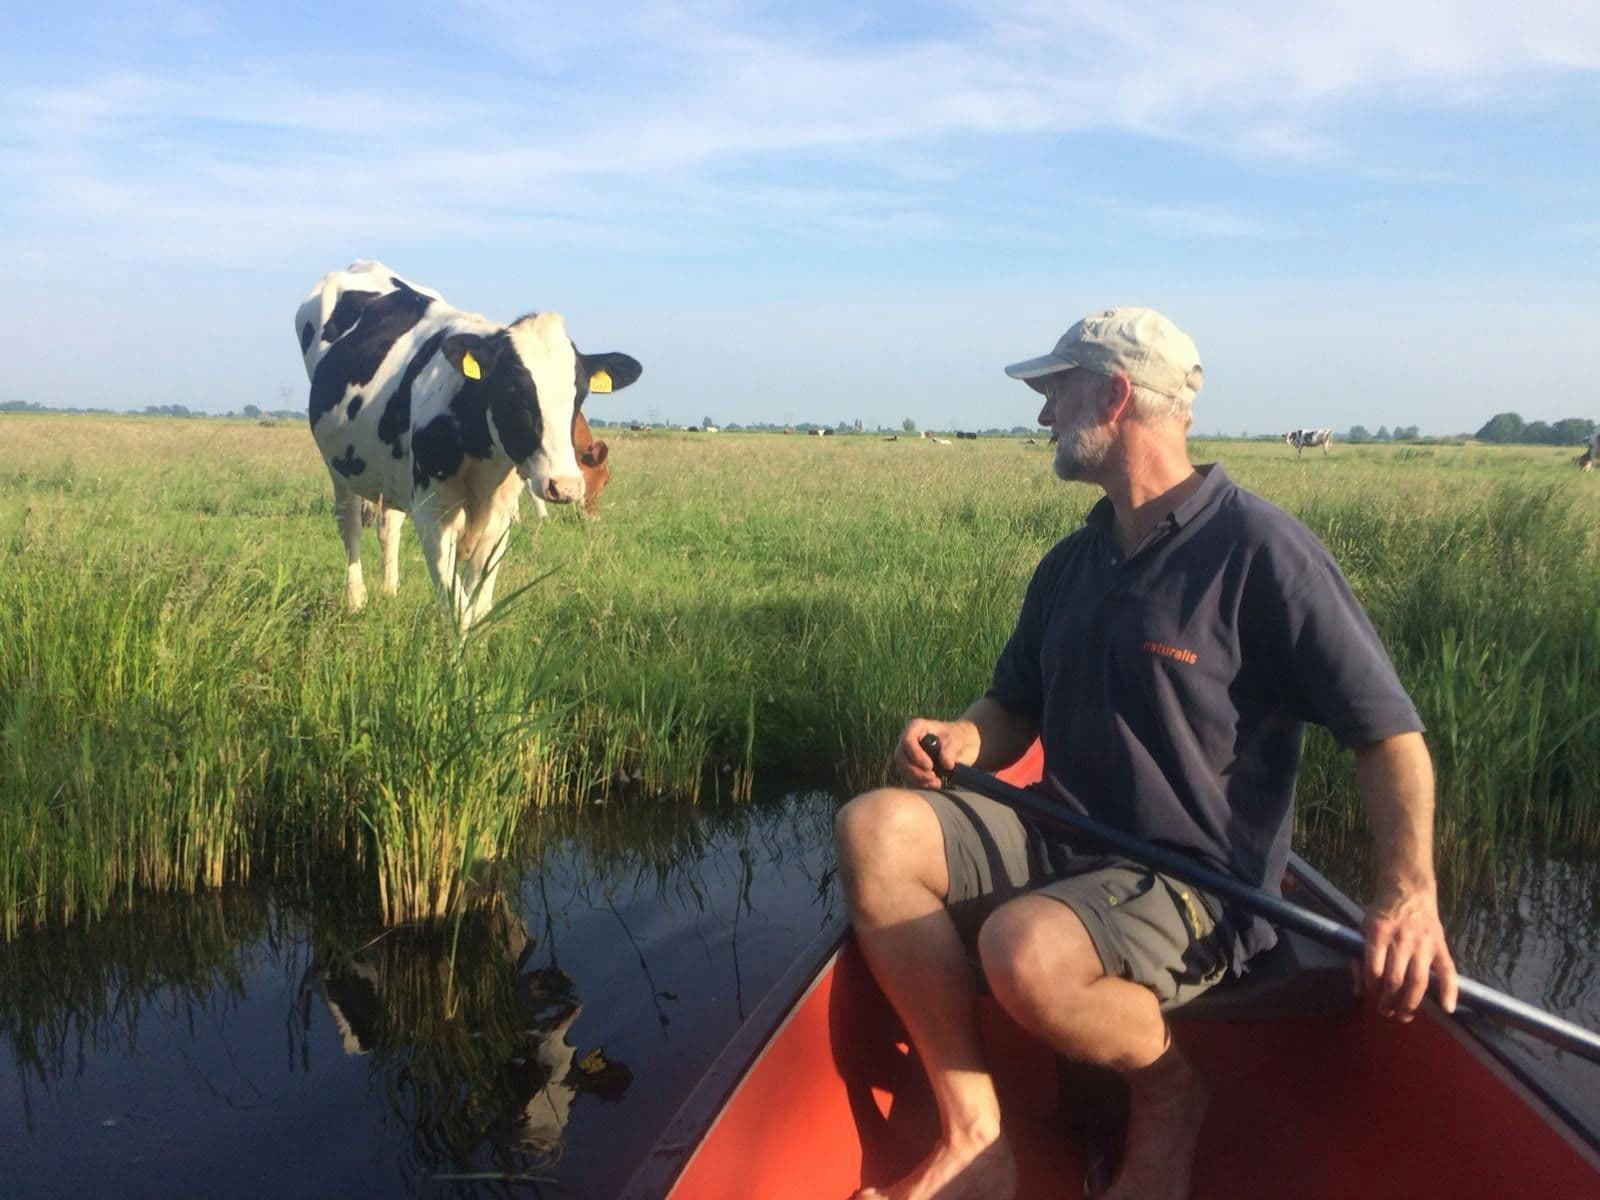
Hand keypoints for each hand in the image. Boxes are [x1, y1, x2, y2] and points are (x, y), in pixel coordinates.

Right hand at [893, 718, 978, 788]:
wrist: (962, 745)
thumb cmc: (957, 736)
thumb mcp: (957, 738)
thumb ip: (951, 749)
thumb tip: (946, 764)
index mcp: (917, 727)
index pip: (907, 740)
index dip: (916, 755)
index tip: (930, 766)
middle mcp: (909, 740)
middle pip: (901, 757)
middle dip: (915, 771)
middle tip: (932, 778)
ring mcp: (908, 754)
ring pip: (903, 769)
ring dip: (918, 779)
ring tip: (936, 783)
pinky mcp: (912, 767)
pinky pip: (910, 777)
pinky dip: (921, 783)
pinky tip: (934, 784)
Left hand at [1356, 887, 1457, 1020]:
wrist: (1408, 891)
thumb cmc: (1382, 914)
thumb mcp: (1363, 930)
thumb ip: (1359, 959)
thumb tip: (1359, 992)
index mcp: (1379, 933)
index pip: (1374, 969)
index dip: (1371, 987)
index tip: (1369, 995)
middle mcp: (1402, 939)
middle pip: (1395, 980)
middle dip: (1388, 1001)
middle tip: (1384, 1012)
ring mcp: (1423, 943)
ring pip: (1418, 981)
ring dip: (1410, 1003)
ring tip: (1403, 1016)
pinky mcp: (1440, 946)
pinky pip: (1448, 971)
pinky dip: (1450, 991)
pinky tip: (1447, 1008)